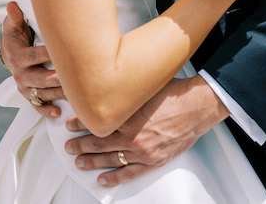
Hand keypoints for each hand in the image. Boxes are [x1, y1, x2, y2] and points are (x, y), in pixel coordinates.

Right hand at [0, 1, 64, 117]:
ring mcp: (25, 86)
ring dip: (57, 94)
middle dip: (54, 79)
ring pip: (41, 93)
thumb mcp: (13, 24)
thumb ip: (15, 16)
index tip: (61, 50)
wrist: (9, 51)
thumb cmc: (16, 34)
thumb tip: (12, 5)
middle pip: (38, 78)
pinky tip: (58, 113)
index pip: (33, 56)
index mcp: (17, 56)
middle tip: (68, 78)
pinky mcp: (29, 95)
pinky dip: (47, 110)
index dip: (46, 54)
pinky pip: (37, 105)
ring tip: (73, 95)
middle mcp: (20, 74)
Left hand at [63, 76, 226, 187]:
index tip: (69, 123)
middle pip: (99, 143)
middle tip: (68, 146)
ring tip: (79, 162)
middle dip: (80, 144)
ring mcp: (143, 152)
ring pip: (110, 159)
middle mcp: (133, 137)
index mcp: (129, 117)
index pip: (97, 122)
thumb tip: (108, 86)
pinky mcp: (153, 161)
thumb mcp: (145, 87)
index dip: (80, 123)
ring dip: (92, 161)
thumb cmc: (173, 93)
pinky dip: (114, 177)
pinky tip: (102, 179)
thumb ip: (125, 91)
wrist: (196, 107)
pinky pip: (130, 173)